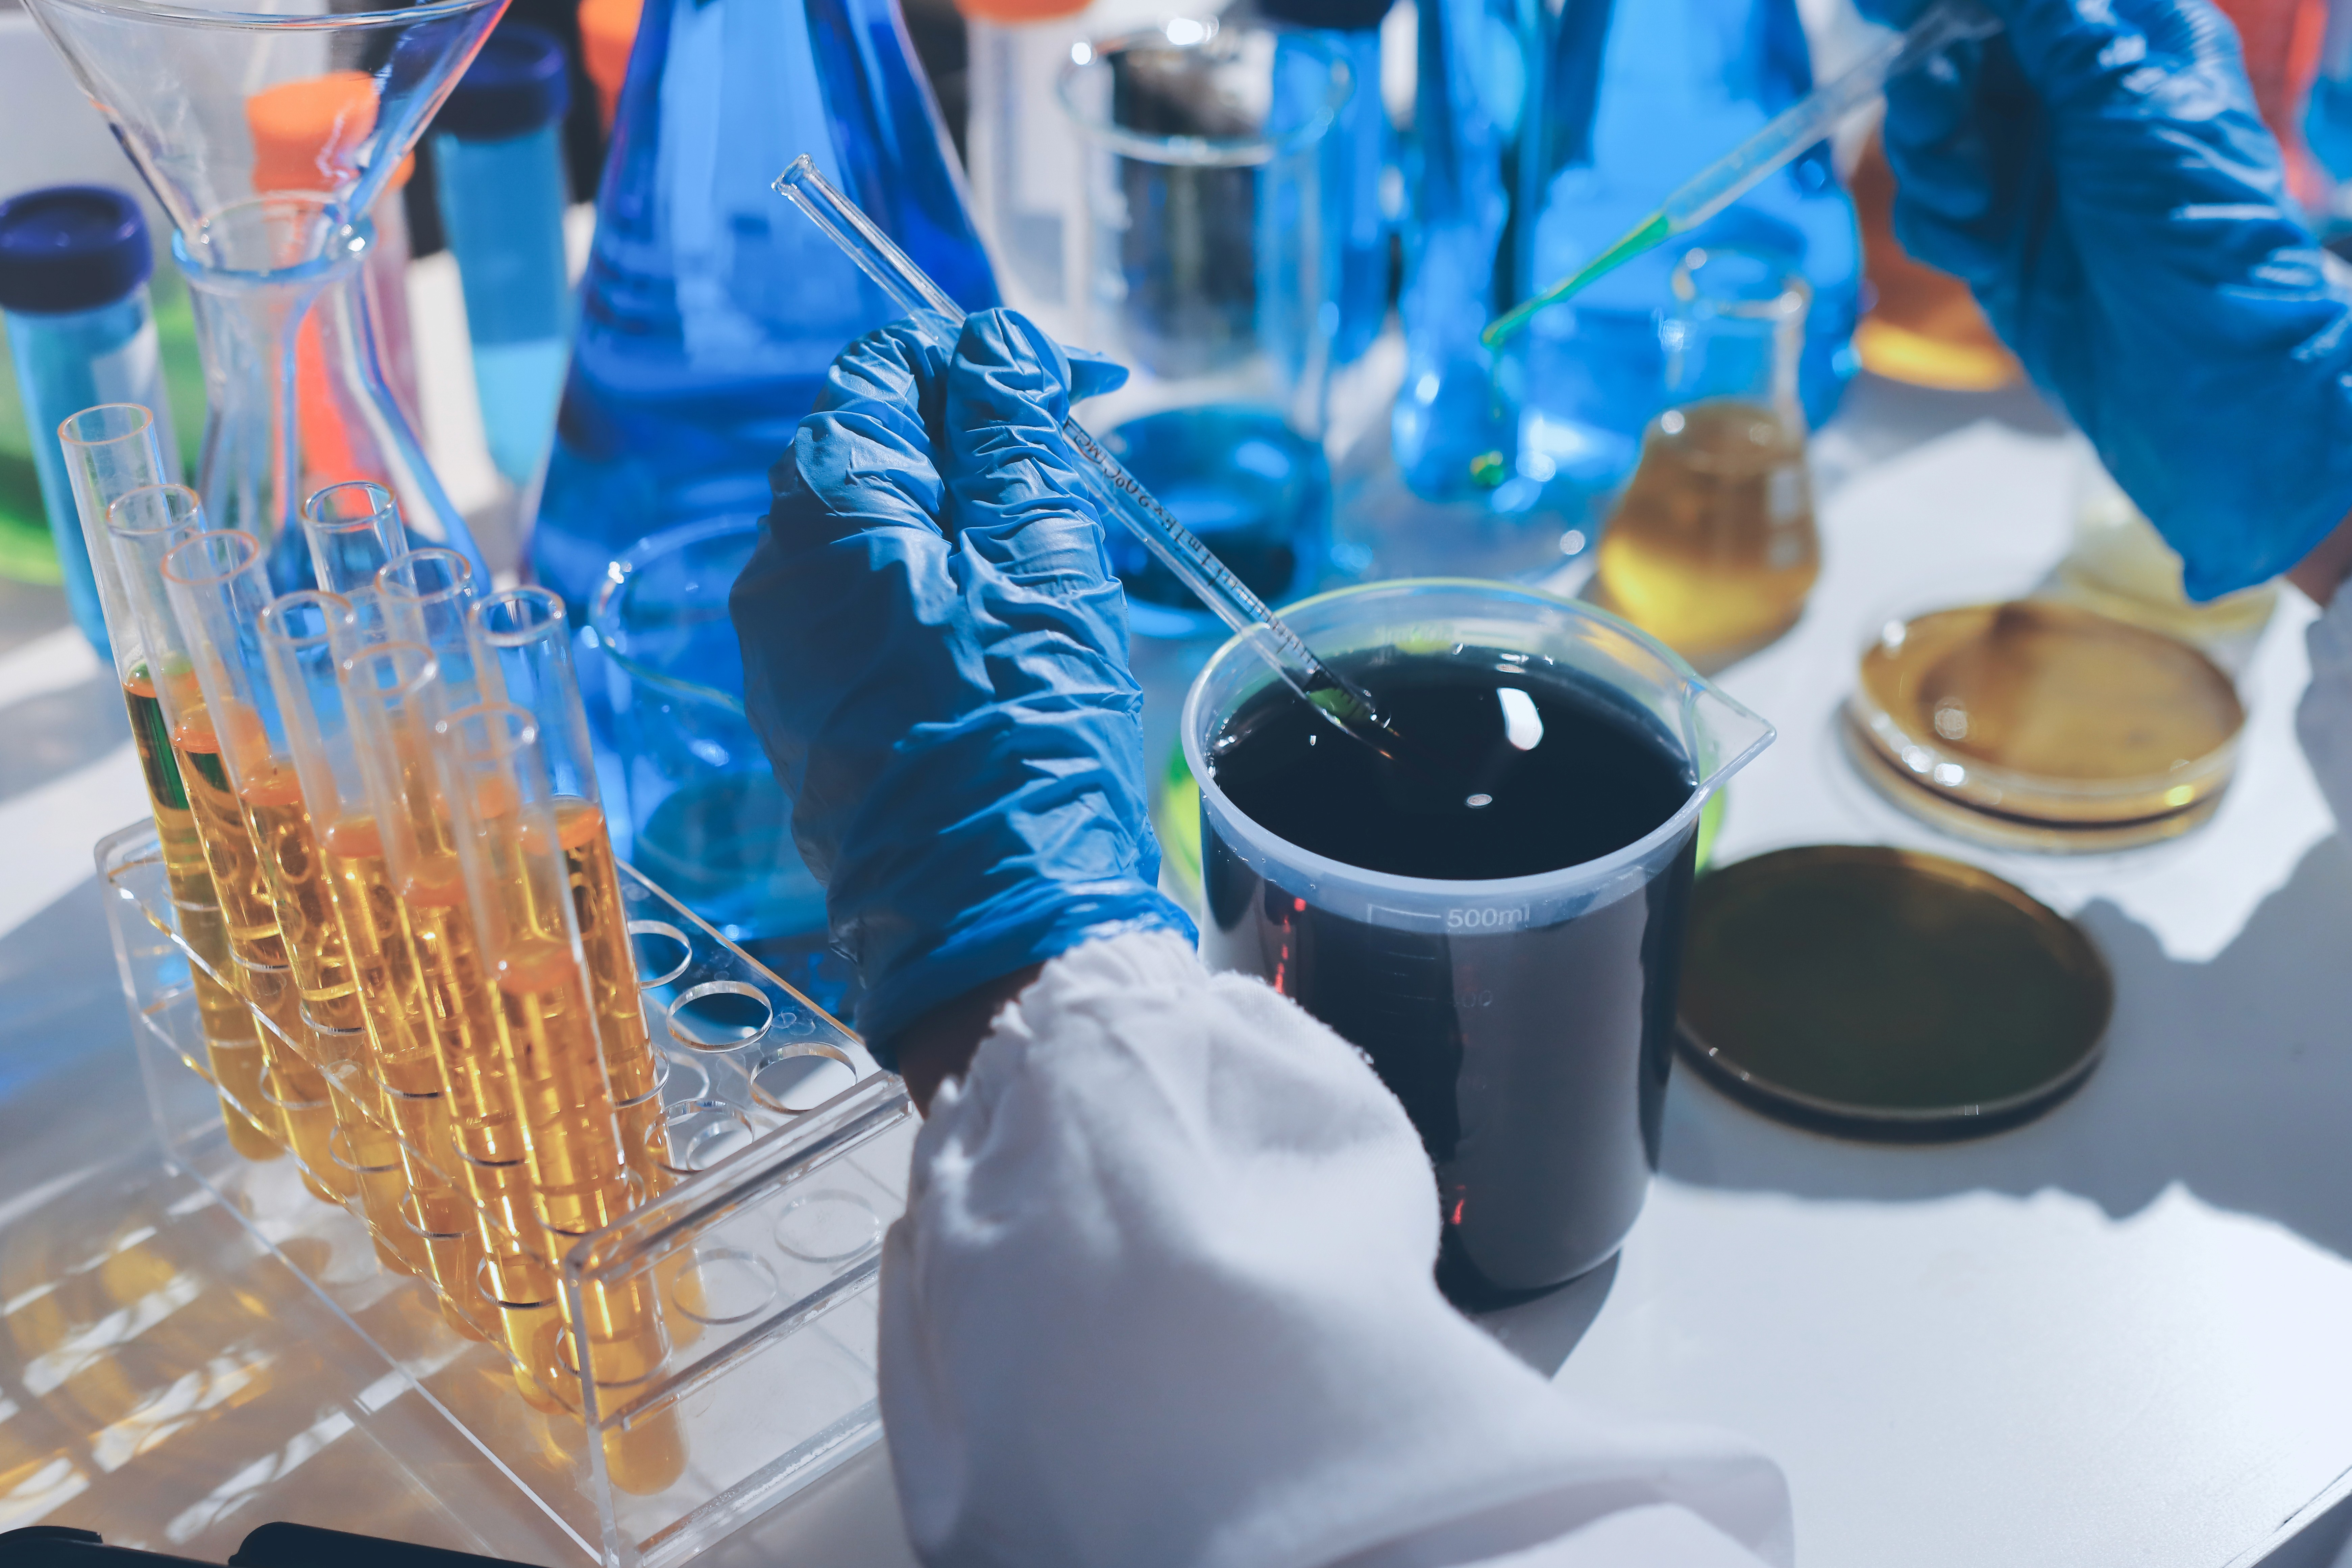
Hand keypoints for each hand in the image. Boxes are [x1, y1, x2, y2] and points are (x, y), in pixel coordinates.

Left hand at [731, 308, 1195, 1067]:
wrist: (990, 916)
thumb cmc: (1020, 735)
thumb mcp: (1039, 556)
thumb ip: (1010, 434)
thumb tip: (994, 346)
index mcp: (825, 512)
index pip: (881, 373)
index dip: (981, 360)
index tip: (1075, 390)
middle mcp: (780, 575)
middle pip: (876, 452)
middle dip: (979, 444)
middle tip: (1078, 479)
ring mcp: (789, 653)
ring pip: (880, 538)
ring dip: (968, 521)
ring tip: (1056, 562)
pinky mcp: (816, 715)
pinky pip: (873, 614)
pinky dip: (941, 595)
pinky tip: (1010, 634)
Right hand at [1865, 0, 2351, 599]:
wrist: (2199, 371)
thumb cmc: (2194, 227)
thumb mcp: (2125, 101)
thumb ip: (2056, 23)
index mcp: (2128, 38)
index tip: (1879, 4)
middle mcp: (2073, 94)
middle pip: (1959, 50)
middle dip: (1930, 82)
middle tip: (1934, 122)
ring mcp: (2032, 167)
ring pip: (1930, 127)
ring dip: (1927, 161)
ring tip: (1967, 204)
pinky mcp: (1997, 235)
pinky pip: (1931, 207)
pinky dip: (1937, 226)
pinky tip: (1978, 258)